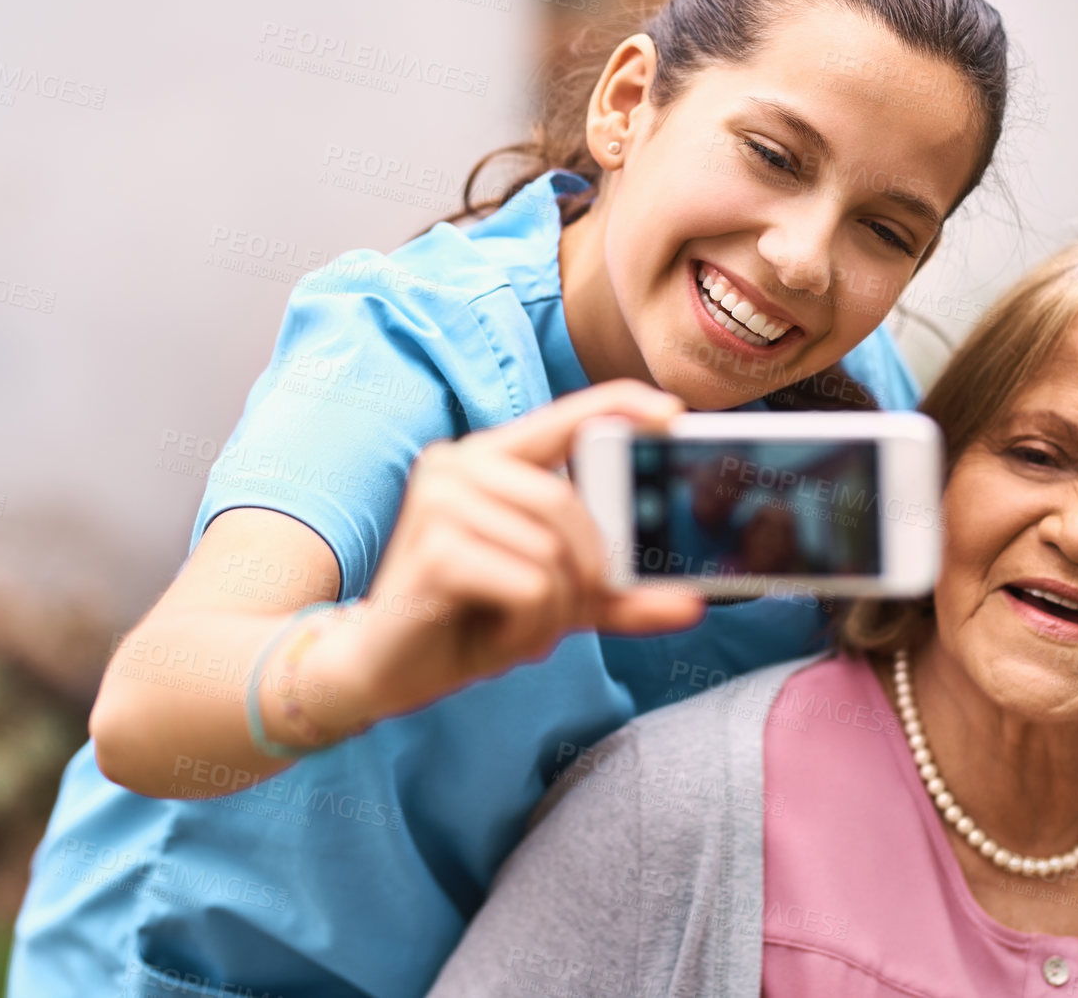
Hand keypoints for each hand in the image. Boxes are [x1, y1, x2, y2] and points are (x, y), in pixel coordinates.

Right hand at [302, 380, 704, 730]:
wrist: (385, 671)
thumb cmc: (468, 622)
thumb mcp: (558, 604)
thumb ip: (619, 598)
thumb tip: (692, 603)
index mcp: (492, 459)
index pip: (566, 415)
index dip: (621, 406)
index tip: (673, 413)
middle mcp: (459, 464)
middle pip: (567, 504)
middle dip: (587, 570)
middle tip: (571, 610)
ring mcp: (439, 501)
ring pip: (552, 551)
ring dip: (554, 609)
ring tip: (518, 626)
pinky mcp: (433, 549)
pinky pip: (529, 585)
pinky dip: (529, 626)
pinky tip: (495, 637)